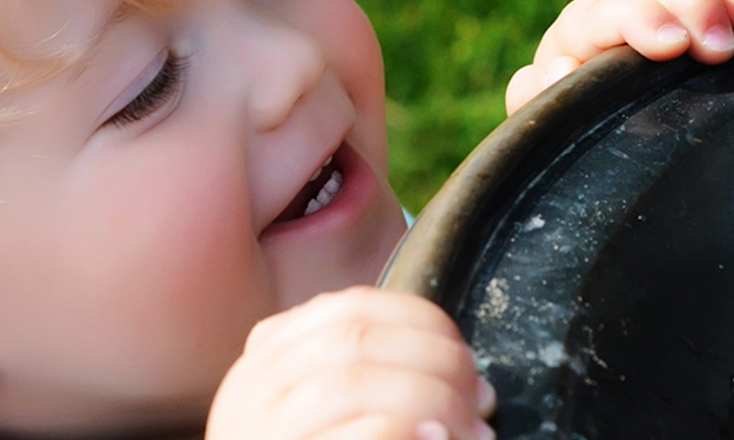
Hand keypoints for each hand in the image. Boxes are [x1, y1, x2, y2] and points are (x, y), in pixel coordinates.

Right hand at [206, 286, 496, 439]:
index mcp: (268, 360)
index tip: (464, 355)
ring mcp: (263, 430)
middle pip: (356, 339)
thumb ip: (371, 379)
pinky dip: (401, 431)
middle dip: (436, 360)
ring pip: (352, 382)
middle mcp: (253, 388)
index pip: (350, 307)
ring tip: (470, 430)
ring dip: (430, 399)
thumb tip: (466, 379)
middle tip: (480, 398)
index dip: (420, 321)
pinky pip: (356, 434)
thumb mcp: (322, 411)